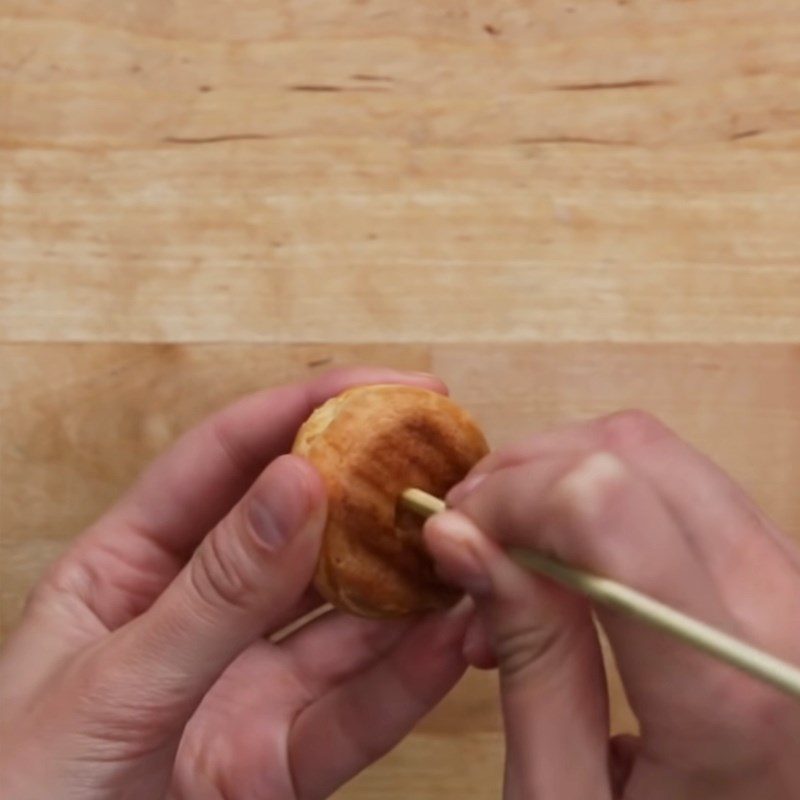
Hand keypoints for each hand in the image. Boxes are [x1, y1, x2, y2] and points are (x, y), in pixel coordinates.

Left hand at [0, 367, 469, 799]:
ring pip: (344, 620)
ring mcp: (245, 686)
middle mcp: (202, 615)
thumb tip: (298, 483)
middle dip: (375, 491)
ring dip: (408, 584)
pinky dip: (406, 681)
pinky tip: (450, 641)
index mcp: (134, 566)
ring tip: (468, 545)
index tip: (385, 388)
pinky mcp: (278, 761)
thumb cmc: (20, 788)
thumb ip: (215, 591)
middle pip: (303, 531)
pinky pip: (353, 713)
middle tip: (448, 459)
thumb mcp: (114, 679)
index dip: (306, 410)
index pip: (228, 460)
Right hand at [425, 410, 799, 798]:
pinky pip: (689, 488)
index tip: (456, 536)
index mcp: (727, 686)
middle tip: (473, 539)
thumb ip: (528, 658)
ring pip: (662, 454)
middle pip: (634, 452)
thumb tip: (458, 534)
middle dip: (528, 475)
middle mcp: (786, 608)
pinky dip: (609, 501)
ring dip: (565, 482)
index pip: (603, 504)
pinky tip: (572, 566)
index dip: (509, 497)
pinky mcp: (793, 574)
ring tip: (516, 564)